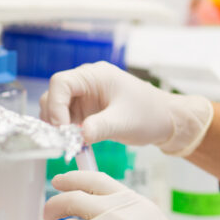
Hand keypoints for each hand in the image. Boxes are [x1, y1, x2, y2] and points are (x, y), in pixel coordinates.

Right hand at [39, 61, 213, 155]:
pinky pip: (67, 119)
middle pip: (54, 95)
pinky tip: (75, 144)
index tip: (61, 128)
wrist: (165, 121)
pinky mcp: (87, 111)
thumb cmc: (149, 114)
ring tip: (69, 144)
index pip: (61, 82)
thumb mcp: (124, 122)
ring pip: (57, 109)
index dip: (55, 104)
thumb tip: (79, 137)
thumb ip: (100, 127)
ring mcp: (85, 97)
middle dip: (54, 117)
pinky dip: (66, 132)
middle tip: (62, 140)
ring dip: (58, 126)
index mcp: (96, 75)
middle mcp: (86, 83)